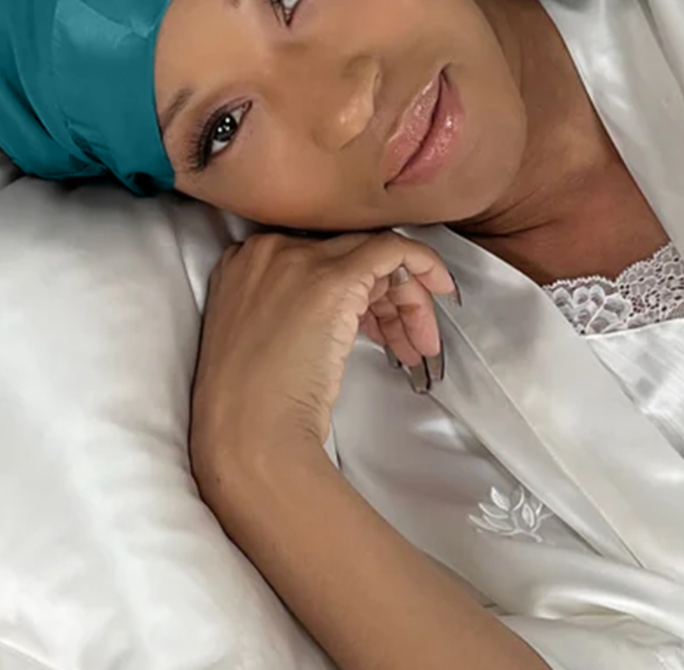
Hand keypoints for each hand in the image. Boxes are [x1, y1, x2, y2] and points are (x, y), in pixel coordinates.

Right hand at [189, 231, 456, 505]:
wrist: (247, 435)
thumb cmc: (252, 408)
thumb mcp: (262, 338)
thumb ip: (292, 308)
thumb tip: (349, 306)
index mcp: (243, 263)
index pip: (316, 257)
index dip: (356, 289)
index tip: (375, 320)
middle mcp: (267, 250)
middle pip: (347, 254)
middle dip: (386, 295)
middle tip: (409, 339)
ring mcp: (297, 260)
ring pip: (372, 255)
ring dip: (405, 299)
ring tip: (418, 346)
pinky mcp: (331, 277)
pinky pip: (392, 249)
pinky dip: (423, 262)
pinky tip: (441, 286)